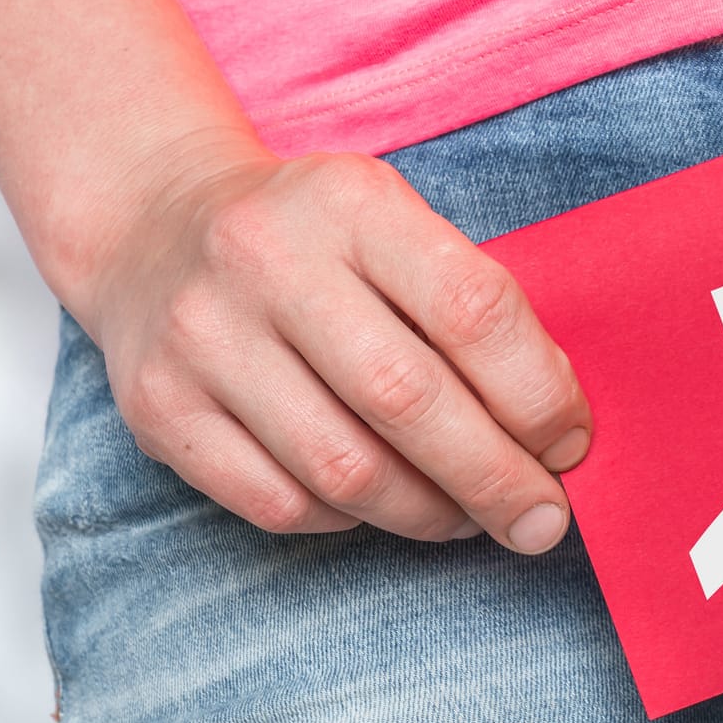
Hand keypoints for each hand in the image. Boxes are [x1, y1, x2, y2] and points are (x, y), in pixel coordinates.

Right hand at [68, 147, 590, 550]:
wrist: (153, 224)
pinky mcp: (159, 409)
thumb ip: (470, 306)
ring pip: (345, 471)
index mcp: (352, 202)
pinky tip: (379, 501)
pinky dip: (349, 520)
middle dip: (496, 479)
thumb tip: (557, 435)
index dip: (538, 395)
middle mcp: (267, 261)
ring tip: (468, 517)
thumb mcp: (393, 222)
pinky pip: (281, 504)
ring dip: (430, 513)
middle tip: (542, 521)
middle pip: (409, 403)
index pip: (473, 310)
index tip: (569, 444)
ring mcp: (203, 338)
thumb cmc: (316, 239)